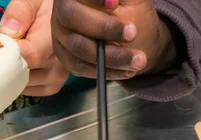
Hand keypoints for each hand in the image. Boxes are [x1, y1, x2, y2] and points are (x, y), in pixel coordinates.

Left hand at [0, 0, 69, 95]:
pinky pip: (30, 91)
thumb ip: (21, 11)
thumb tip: (9, 31)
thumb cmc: (46, 8)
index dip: (7, 54)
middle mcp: (61, 63)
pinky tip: (13, 69)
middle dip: (4, 64)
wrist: (64, 21)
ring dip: (9, 74)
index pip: (30, 56)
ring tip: (4, 58)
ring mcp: (59, 76)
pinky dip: (17, 83)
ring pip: (24, 84)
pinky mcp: (54, 85)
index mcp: (56, 40)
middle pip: (24, 72)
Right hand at [51, 0, 176, 79]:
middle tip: (132, 33)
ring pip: (79, 48)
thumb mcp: (128, 0)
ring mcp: (62, 36)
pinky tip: (128, 70)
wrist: (132, 35)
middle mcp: (62, 12)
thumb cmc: (129, 10)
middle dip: (104, 27)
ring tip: (138, 59)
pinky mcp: (68, 58)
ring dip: (112, 57)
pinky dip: (107, 71)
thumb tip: (113, 1)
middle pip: (72, 17)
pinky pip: (83, 68)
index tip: (114, 4)